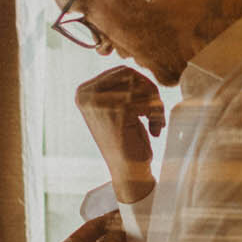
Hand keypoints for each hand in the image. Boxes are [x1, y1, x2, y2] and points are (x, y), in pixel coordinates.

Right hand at [75, 66, 163, 203]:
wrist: (127, 173)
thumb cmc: (127, 141)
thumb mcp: (116, 108)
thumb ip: (120, 86)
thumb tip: (133, 67)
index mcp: (84, 92)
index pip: (122, 70)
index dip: (143, 84)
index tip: (147, 107)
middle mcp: (87, 95)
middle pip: (132, 74)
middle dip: (150, 91)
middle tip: (155, 113)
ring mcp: (100, 102)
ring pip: (142, 85)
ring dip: (156, 104)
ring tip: (155, 123)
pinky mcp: (118, 111)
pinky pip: (148, 100)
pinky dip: (158, 114)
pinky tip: (155, 130)